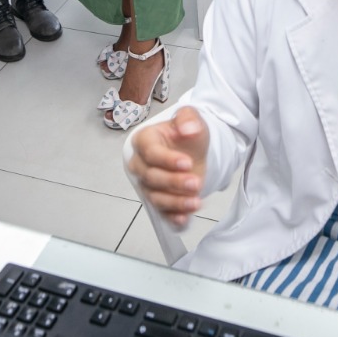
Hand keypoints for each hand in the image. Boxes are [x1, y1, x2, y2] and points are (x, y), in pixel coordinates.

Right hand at [127, 106, 209, 227]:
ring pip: (155, 197)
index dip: (167, 160)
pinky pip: (161, 212)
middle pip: (150, 177)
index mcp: (144, 140)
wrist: (195, 151)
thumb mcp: (191, 118)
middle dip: (173, 182)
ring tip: (196, 201)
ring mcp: (149, 184)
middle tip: (195, 182)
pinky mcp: (160, 200)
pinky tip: (184, 218)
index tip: (187, 163)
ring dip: (175, 202)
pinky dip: (172, 217)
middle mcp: (141, 164)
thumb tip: (187, 128)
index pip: (150, 153)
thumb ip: (188, 118)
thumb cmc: (188, 134)